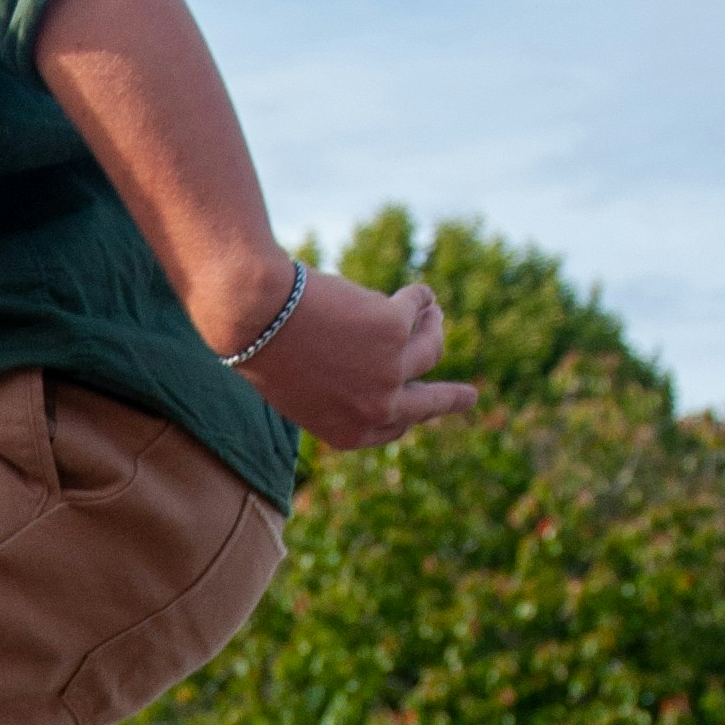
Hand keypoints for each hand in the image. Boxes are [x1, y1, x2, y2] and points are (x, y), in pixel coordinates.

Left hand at [254, 275, 476, 452]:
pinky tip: (418, 292)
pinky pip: (418, 307)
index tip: (420, 407)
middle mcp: (375, 410)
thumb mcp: (300, 386)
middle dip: (453, 399)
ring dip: (434, 326)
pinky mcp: (396, 330)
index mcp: (347, 432)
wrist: (254, 315)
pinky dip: (419, 297)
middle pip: (428, 405)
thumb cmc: (264, 347)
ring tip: (432, 311)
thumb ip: (337, 391)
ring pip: (431, 348)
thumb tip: (369, 368)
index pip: (392, 429)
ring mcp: (389, 372)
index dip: (407, 414)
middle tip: (470, 397)